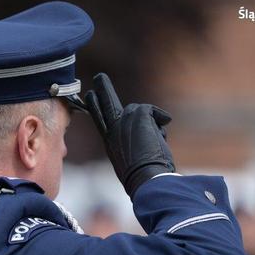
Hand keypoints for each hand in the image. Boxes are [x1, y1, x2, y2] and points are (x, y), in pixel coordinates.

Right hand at [84, 73, 175, 197]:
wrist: (145, 178)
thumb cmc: (141, 177)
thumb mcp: (130, 162)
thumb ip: (131, 147)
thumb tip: (151, 134)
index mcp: (109, 142)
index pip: (100, 120)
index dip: (95, 107)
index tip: (91, 96)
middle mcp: (112, 130)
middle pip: (106, 104)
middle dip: (103, 89)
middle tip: (99, 77)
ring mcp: (123, 121)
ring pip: (141, 112)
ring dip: (152, 124)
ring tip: (157, 141)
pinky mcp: (137, 115)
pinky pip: (153, 112)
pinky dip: (161, 119)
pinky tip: (164, 129)